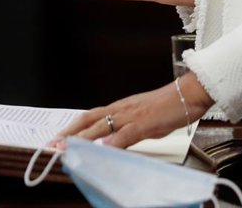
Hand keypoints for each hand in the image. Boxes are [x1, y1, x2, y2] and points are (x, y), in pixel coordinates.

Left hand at [56, 72, 214, 148]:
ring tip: (68, 148)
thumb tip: (114, 143)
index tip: (58, 138)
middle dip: (68, 133)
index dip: (72, 127)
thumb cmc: (170, 106)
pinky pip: (126, 134)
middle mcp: (122, 109)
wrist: (189, 93)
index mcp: (121, 108)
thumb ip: (127, 131)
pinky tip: (104, 149)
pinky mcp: (145, 122)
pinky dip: (113, 142)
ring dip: (82, 138)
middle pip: (88, 120)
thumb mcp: (143, 120)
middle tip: (52, 144)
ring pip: (101, 126)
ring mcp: (132, 115)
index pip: (90, 117)